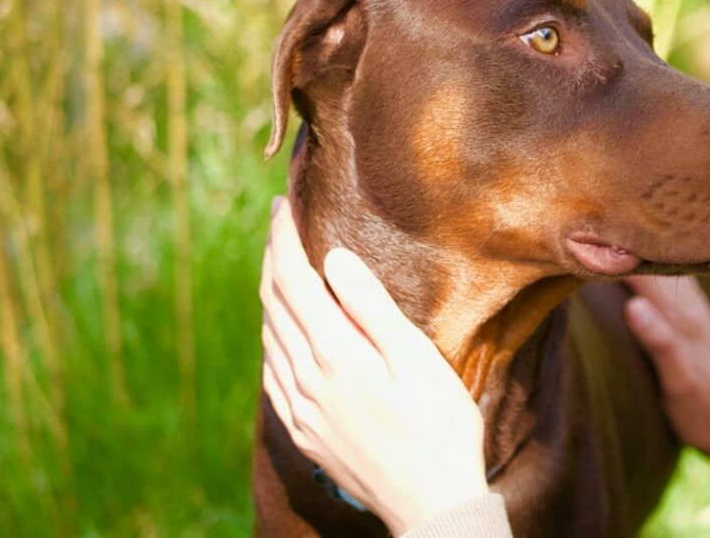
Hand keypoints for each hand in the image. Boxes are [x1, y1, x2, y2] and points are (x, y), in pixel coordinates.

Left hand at [260, 197, 489, 534]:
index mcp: (336, 355)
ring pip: (268, 339)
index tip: (280, 204)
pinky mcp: (305, 434)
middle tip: (276, 224)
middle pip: (273, 305)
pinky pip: (272, 375)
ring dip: (269, 297)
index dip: (281, 238)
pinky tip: (281, 335)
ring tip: (278, 267)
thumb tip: (333, 258)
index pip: (293, 281)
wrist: (432, 505)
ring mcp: (301, 411)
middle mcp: (307, 381)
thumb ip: (371, 307)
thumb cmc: (440, 428)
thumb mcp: (417, 359)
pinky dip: (271, 340)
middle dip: (270, 258)